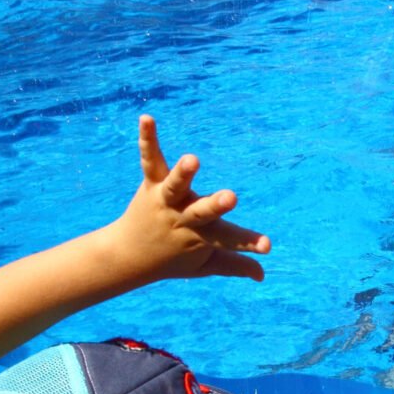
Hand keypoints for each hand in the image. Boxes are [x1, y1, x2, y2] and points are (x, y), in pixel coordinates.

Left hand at [109, 115, 270, 280]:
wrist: (128, 256)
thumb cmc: (173, 259)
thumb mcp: (206, 265)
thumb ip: (235, 265)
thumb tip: (262, 275)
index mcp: (203, 236)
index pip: (231, 239)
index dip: (249, 242)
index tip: (266, 246)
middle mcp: (185, 217)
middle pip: (203, 211)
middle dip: (216, 204)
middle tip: (231, 198)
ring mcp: (167, 199)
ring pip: (176, 185)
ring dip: (183, 173)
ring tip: (192, 159)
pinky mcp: (151, 183)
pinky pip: (150, 159)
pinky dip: (148, 139)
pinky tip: (147, 118)